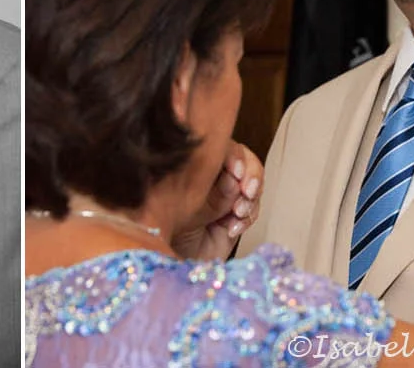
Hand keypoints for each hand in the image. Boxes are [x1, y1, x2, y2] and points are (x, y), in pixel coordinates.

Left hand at [173, 142, 261, 260]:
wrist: (165, 264)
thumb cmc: (161, 230)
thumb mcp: (182, 209)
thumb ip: (210, 195)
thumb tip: (233, 179)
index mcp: (193, 166)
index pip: (223, 149)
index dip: (236, 157)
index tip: (237, 172)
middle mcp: (212, 178)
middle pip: (245, 163)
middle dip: (251, 177)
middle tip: (247, 192)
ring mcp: (225, 198)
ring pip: (252, 188)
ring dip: (249, 200)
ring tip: (236, 214)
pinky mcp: (234, 218)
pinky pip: (251, 211)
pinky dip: (247, 219)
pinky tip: (232, 228)